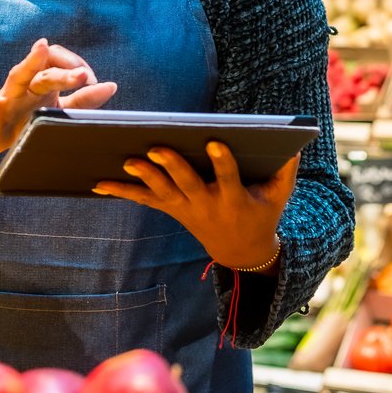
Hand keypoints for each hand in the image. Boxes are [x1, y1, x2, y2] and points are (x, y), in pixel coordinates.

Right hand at [0, 38, 117, 175]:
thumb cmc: (24, 120)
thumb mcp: (56, 111)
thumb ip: (82, 101)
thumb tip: (111, 85)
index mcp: (44, 82)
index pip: (62, 62)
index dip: (78, 69)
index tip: (96, 83)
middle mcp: (28, 83)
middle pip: (47, 71)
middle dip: (65, 72)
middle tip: (84, 76)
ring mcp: (8, 94)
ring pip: (20, 74)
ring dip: (31, 62)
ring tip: (41, 46)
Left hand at [94, 145, 299, 273]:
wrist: (242, 251)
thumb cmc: (263, 213)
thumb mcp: (280, 195)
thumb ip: (286, 169)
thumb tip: (294, 142)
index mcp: (235, 200)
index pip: (228, 178)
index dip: (222, 162)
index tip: (214, 142)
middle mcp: (207, 206)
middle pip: (188, 185)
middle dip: (173, 167)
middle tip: (157, 149)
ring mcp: (186, 209)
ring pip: (162, 192)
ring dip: (143, 178)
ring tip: (127, 161)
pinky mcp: (172, 209)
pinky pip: (144, 200)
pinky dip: (122, 191)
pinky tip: (97, 183)